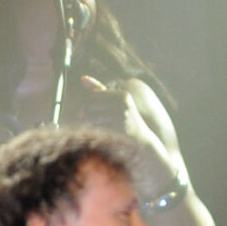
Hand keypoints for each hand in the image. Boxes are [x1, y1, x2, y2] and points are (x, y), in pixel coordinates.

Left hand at [80, 75, 185, 192]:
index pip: (94, 96)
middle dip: (86, 113)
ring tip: (98, 128)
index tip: (85, 113)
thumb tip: (82, 78)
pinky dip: (94, 130)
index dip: (87, 105)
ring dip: (90, 122)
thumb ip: (100, 92)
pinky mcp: (118, 127)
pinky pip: (97, 126)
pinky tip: (101, 134)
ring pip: (92, 115)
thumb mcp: (117, 106)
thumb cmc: (129, 126)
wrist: (144, 147)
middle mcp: (123, 103)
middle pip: (91, 104)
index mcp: (123, 96)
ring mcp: (121, 116)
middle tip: (87, 121)